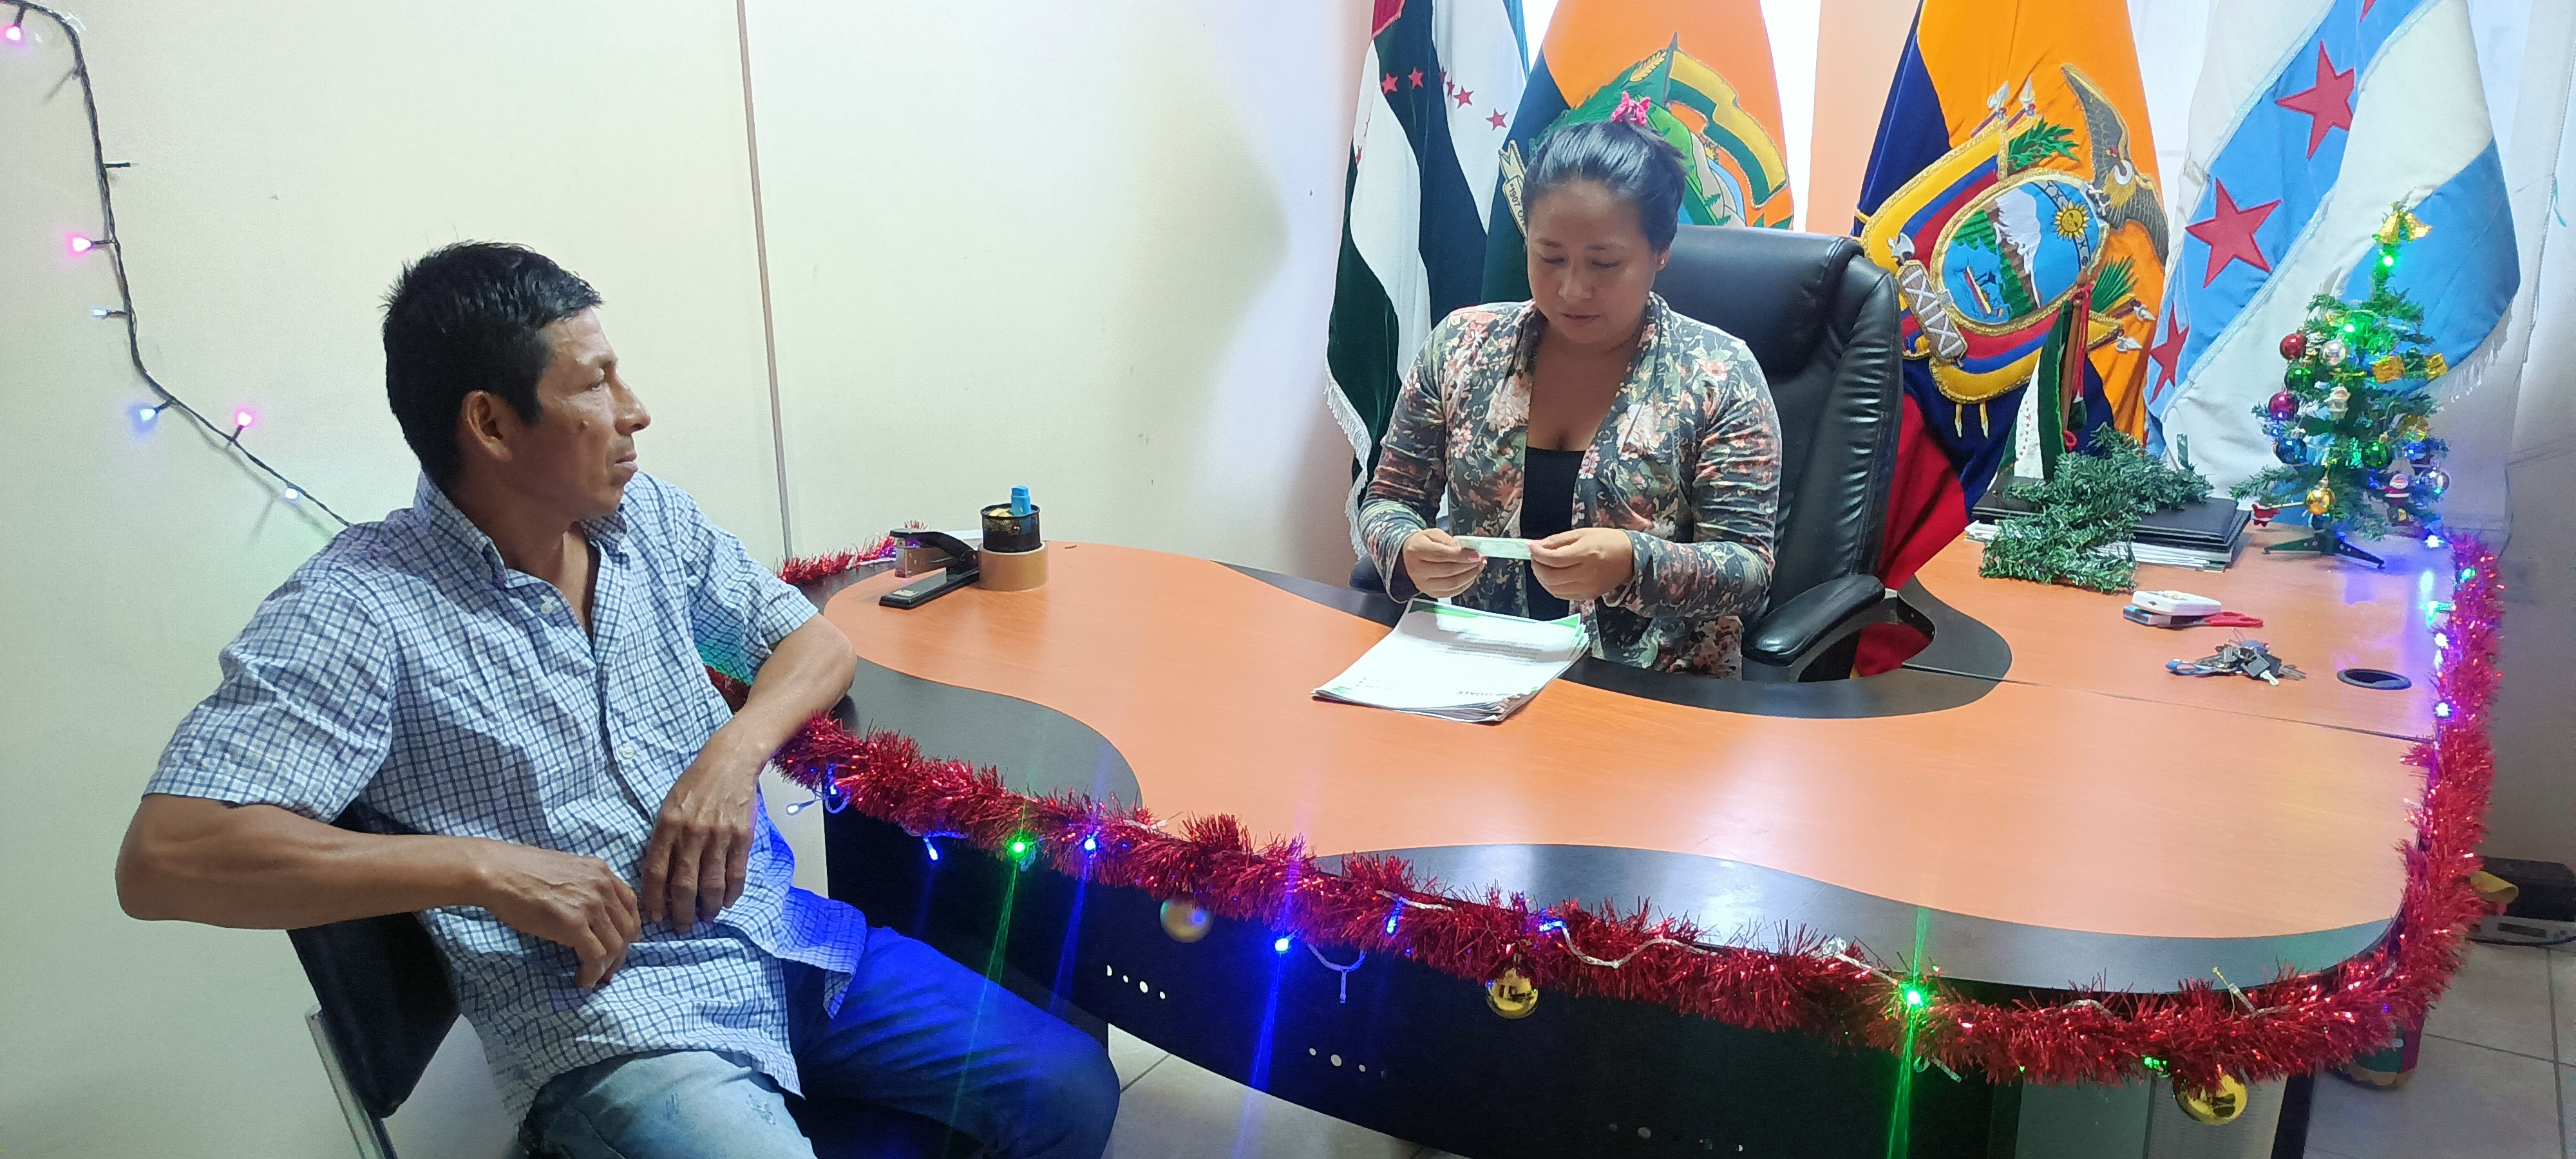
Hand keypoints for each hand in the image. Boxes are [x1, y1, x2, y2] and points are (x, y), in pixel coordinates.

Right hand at [474, 843, 640, 988]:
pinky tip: (583, 979)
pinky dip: (593, 973)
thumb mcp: (566, 869)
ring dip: (607, 967)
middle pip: (627, 928)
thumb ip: (584, 885)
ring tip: (595, 978)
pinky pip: (596, 956)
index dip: (627, 930)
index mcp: (601, 871)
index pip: (630, 905)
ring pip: (615, 945)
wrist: (498, 872)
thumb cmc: (521, 871)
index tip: (619, 945)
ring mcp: (590, 905)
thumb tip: (588, 911)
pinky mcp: (574, 925)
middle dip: (620, 953)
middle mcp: (602, 886)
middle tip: (608, 969)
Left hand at [638, 746, 760, 934]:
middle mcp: (691, 833)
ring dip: (708, 908)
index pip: (656, 872)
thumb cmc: (695, 785)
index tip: (655, 917)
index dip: (654, 900)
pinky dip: (732, 893)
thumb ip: (664, 841)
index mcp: (667, 826)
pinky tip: (726, 901)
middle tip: (683, 927)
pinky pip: (736, 874)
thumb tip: (661, 879)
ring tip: (706, 917)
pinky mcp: (742, 836)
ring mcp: (719, 836)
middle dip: (682, 914)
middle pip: (684, 886)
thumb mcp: (668, 807)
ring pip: (712, 885)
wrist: (730, 762)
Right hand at [1399, 529, 1487, 597]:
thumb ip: (1449, 541)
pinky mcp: (1430, 593)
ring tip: (1479, 567)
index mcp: (1417, 551)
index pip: (1441, 555)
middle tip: (1481, 559)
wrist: (1408, 557)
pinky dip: (1465, 585)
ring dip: (1470, 576)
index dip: (1461, 556)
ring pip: (1452, 584)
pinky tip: (1471, 576)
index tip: (1476, 554)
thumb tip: (1466, 551)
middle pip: (1448, 571)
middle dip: (1469, 566)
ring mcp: (1423, 585)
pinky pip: (1451, 592)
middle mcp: (1417, 571)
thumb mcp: (1434, 534)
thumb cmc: (1423, 543)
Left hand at [1529, 528, 1633, 602]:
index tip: (1531, 546)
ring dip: (1542, 578)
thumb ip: (1558, 540)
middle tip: (1536, 557)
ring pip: (1553, 589)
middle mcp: (1586, 573)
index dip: (1537, 553)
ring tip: (1542, 566)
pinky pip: (1562, 595)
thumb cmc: (1608, 541)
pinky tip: (1553, 576)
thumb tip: (1537, 545)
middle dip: (1536, 566)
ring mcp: (1587, 588)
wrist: (1630, 558)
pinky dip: (1552, 586)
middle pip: (1550, 576)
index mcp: (1585, 554)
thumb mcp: (1582, 533)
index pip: (1552, 559)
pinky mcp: (1588, 596)